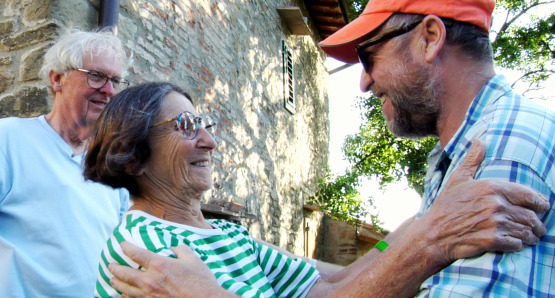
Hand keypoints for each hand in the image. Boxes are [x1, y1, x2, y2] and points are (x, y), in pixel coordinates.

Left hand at [108, 241, 232, 297]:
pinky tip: (123, 295)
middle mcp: (149, 281)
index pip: (136, 254)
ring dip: (117, 283)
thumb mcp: (193, 260)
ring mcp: (148, 296)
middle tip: (110, 265)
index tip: (122, 244)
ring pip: (125, 289)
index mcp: (159, 265)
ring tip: (112, 279)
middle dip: (115, 268)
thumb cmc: (200, 282)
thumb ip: (181, 250)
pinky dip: (125, 297)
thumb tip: (175, 247)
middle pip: (124, 273)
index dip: (126, 247)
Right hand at [420, 140, 549, 264]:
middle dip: (537, 224)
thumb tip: (479, 141)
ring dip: (531, 236)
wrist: (434, 234)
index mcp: (491, 188)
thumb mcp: (457, 179)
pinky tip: (517, 244)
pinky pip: (516, 244)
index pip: (528, 195)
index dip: (540, 202)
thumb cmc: (445, 206)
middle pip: (530, 216)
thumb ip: (472, 160)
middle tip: (539, 228)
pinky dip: (519, 245)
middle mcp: (495, 205)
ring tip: (531, 237)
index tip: (544, 207)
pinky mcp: (492, 240)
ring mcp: (494, 223)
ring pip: (525, 231)